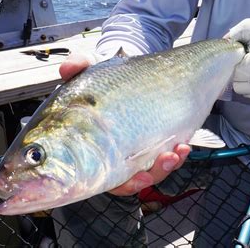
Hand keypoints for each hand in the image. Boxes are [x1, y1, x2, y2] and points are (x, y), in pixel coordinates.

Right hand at [59, 53, 190, 195]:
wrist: (136, 71)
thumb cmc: (108, 78)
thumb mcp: (91, 68)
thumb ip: (77, 66)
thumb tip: (66, 69)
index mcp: (93, 144)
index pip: (97, 174)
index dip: (112, 182)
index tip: (135, 177)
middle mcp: (116, 154)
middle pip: (127, 180)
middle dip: (143, 179)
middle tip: (152, 170)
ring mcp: (140, 150)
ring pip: (151, 172)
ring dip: (164, 167)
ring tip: (176, 153)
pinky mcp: (160, 143)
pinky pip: (168, 159)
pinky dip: (178, 156)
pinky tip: (184, 146)